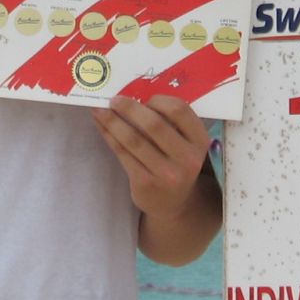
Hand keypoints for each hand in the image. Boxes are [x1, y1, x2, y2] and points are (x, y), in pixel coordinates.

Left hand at [91, 95, 210, 219]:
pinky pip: (123, 154)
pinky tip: (102, 127)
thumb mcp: (185, 144)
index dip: (159, 100)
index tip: (143, 97)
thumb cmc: (176, 163)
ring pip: (134, 139)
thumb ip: (170, 123)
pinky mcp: (145, 183)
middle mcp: (186, 158)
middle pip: (154, 124)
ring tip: (100, 110)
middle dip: (130, 108)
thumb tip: (134, 95)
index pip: (180, 110)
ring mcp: (166, 173)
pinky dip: (110, 137)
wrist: (174, 204)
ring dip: (113, 121)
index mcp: (199, 140)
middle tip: (114, 99)